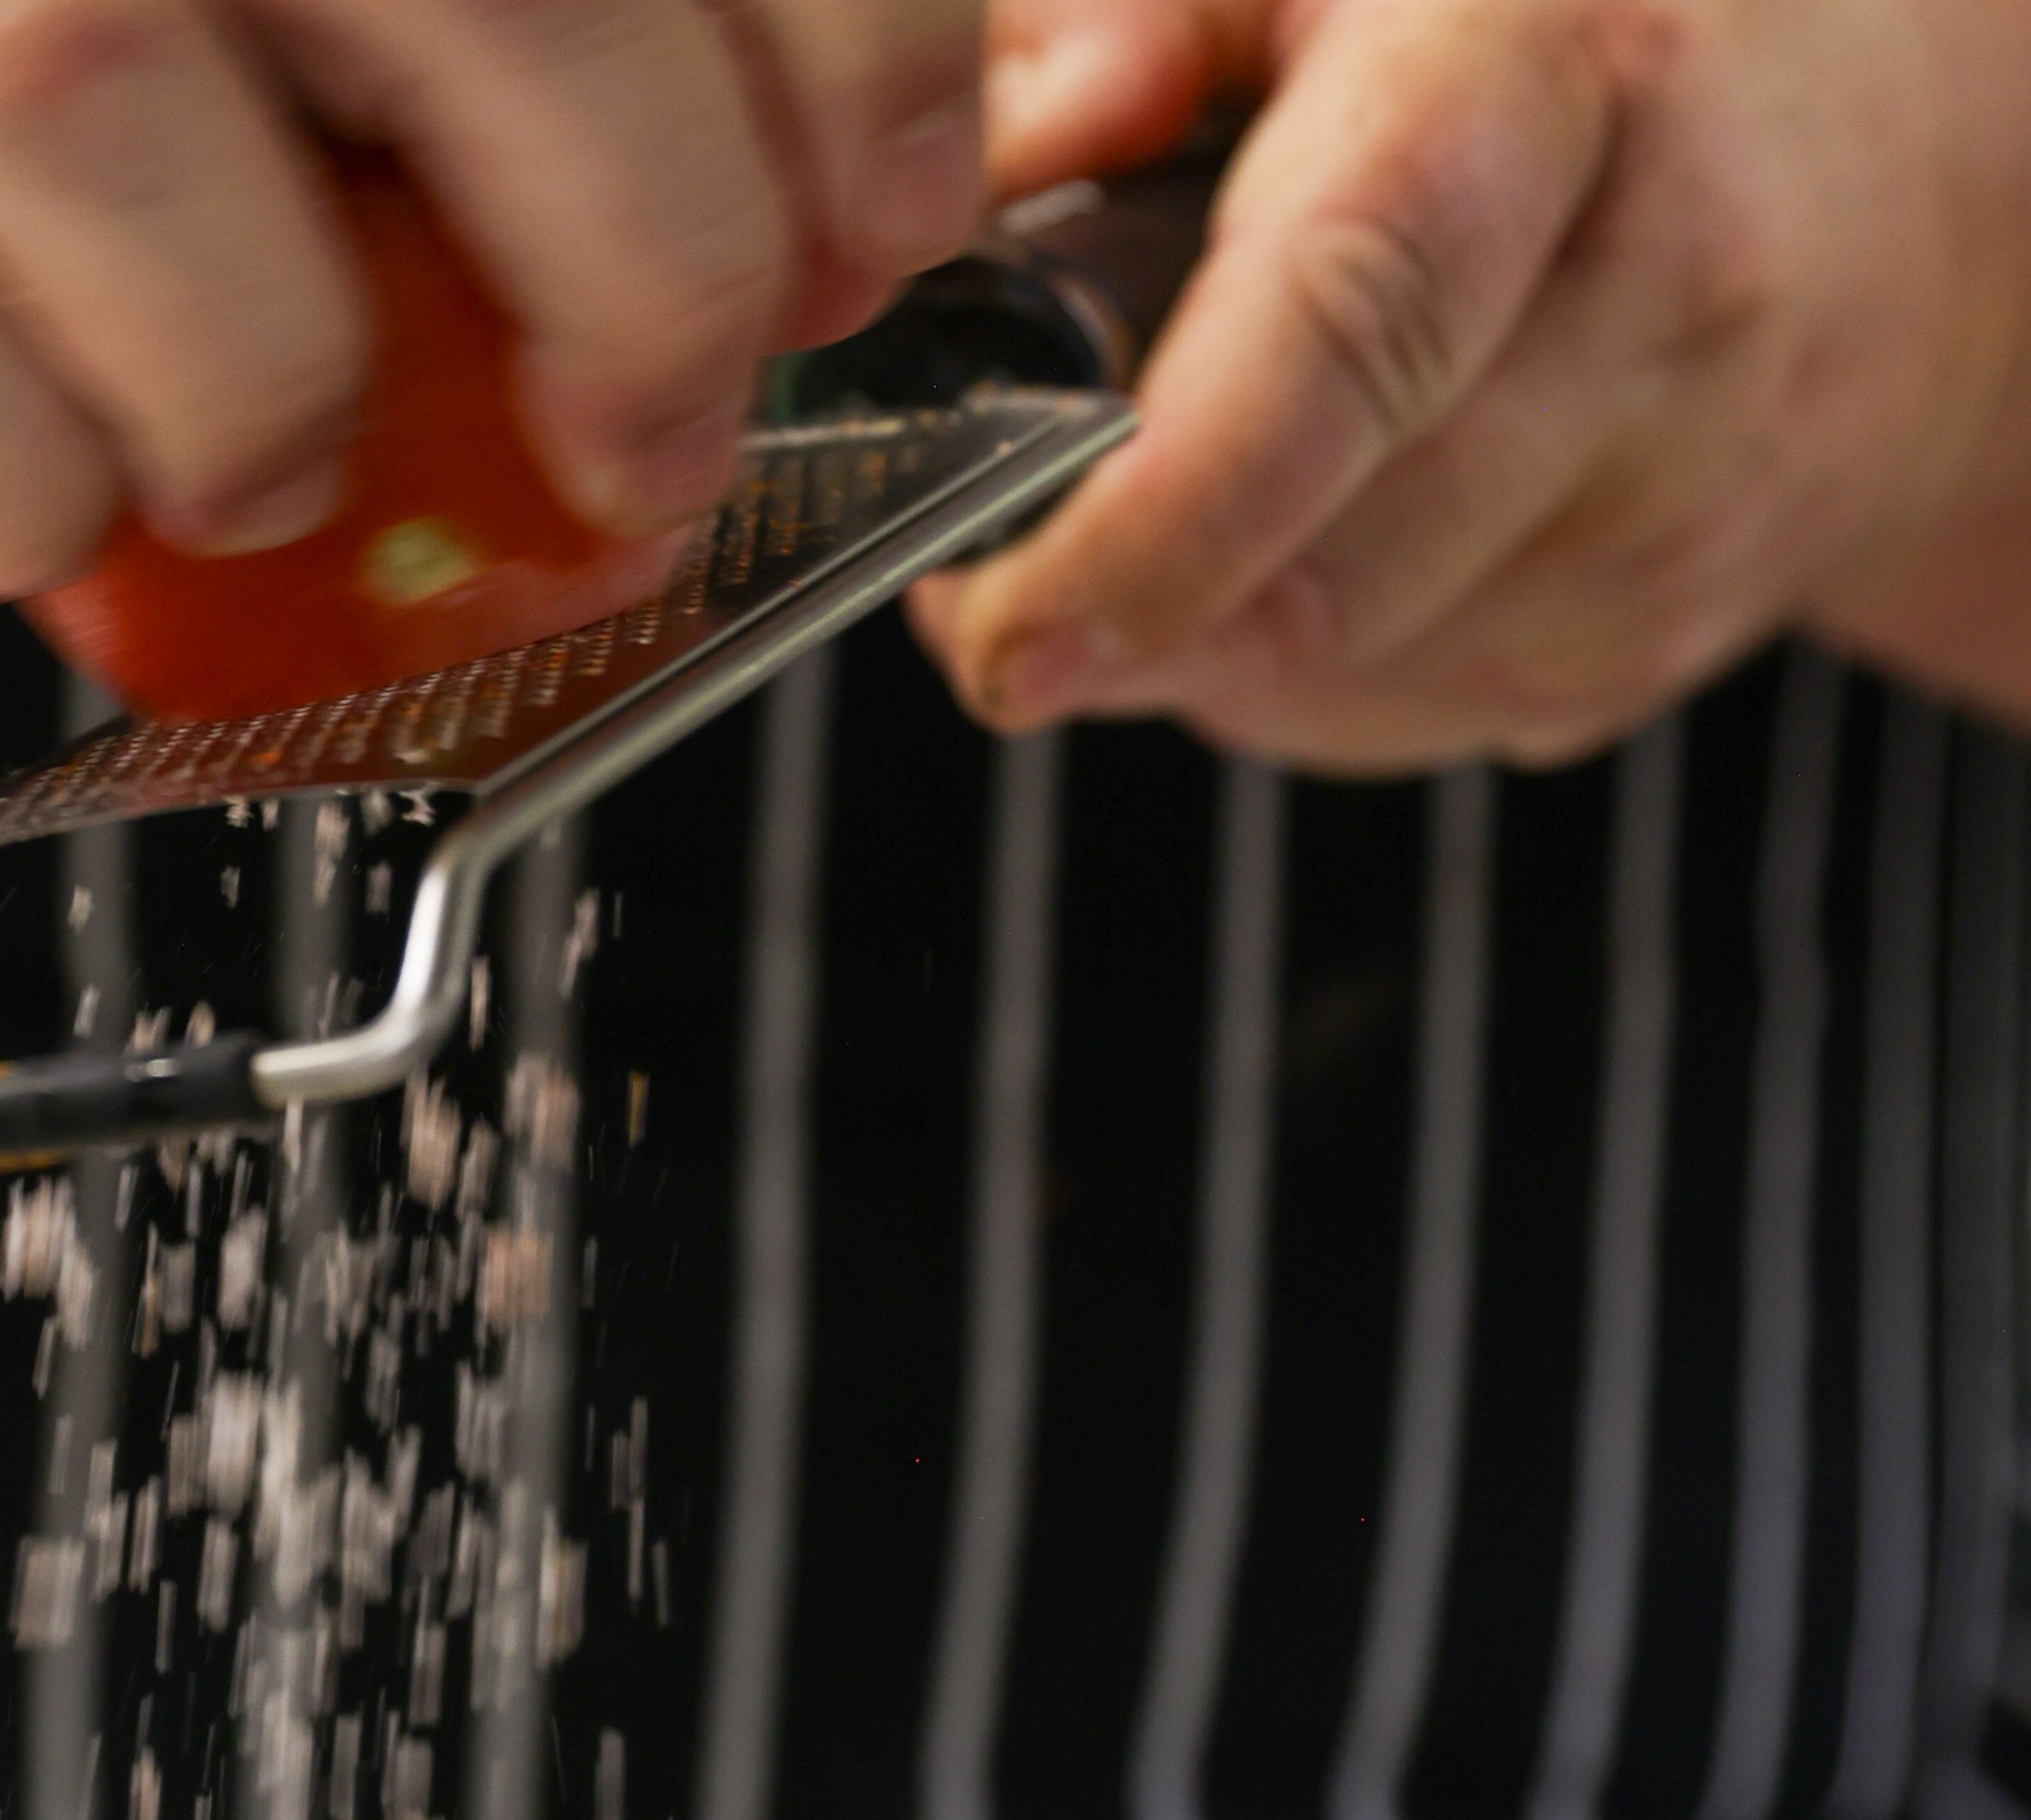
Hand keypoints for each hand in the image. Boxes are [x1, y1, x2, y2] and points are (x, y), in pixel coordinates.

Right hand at [0, 0, 988, 670]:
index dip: (823, 32)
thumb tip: (854, 207)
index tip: (872, 227)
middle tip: (649, 425)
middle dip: (620, 222)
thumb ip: (582, 104)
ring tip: (277, 467)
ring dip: (263, 358)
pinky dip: (35, 487)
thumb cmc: (76, 222)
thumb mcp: (370, 117)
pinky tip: (71, 511)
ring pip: (75, 82)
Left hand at [915, 0, 2030, 769]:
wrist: (1874, 157)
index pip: (1342, 333)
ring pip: (1332, 673)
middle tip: (998, 548)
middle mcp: (1655, 291)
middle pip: (1321, 566)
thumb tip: (979, 180)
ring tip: (1181, 491)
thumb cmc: (1527, 38)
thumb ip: (1112, 28)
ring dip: (1192, 632)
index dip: (1154, 516)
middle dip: (1117, 599)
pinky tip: (1312, 531)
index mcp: (1543, 74)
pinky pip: (1389, 717)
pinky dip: (1287, 666)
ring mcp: (1684, 492)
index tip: (1005, 632)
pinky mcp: (1662, 635)